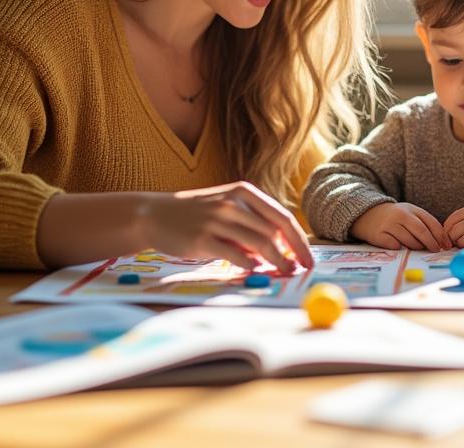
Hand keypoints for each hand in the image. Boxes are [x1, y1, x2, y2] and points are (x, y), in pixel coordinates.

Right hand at [144, 181, 313, 272]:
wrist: (154, 215)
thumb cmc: (195, 214)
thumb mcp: (226, 207)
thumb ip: (252, 222)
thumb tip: (282, 248)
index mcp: (243, 191)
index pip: (282, 217)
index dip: (299, 240)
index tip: (308, 258)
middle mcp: (233, 202)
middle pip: (275, 232)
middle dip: (292, 254)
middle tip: (300, 270)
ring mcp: (217, 220)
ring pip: (260, 244)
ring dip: (276, 262)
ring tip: (282, 272)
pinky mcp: (203, 239)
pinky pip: (236, 256)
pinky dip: (249, 265)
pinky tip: (253, 270)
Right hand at [351, 202, 450, 250]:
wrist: (369, 214)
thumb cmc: (396, 218)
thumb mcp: (411, 215)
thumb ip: (425, 225)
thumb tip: (442, 242)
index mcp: (412, 209)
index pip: (430, 222)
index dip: (440, 235)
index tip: (445, 245)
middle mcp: (401, 215)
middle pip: (421, 232)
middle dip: (431, 243)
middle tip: (435, 251)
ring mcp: (390, 224)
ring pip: (409, 240)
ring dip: (416, 247)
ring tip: (417, 248)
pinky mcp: (379, 235)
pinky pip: (394, 246)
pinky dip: (400, 248)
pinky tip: (400, 247)